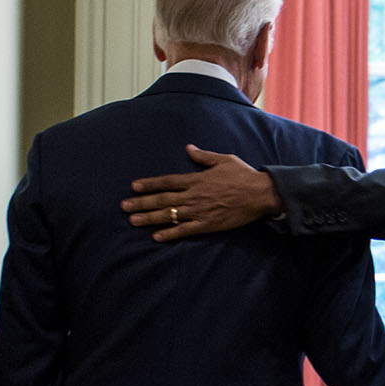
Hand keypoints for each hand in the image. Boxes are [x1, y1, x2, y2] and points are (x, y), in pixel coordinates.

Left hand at [123, 146, 279, 240]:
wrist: (260, 194)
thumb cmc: (243, 175)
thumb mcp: (223, 160)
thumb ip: (203, 157)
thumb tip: (189, 149)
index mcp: (196, 179)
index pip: (166, 182)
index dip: (149, 184)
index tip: (133, 186)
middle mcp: (193, 195)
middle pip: (162, 199)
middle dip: (141, 202)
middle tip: (124, 206)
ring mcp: (199, 211)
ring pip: (169, 215)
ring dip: (149, 218)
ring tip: (133, 220)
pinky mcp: (207, 225)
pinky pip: (184, 231)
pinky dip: (170, 233)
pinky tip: (156, 236)